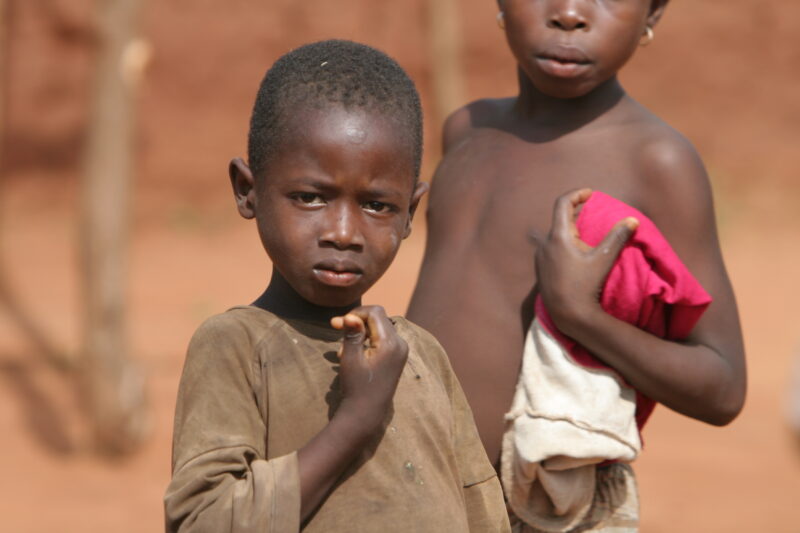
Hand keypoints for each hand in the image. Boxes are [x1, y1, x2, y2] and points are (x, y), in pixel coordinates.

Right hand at [330, 306, 407, 431]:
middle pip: (378, 318)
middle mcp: (400, 343)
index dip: (355, 313)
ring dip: (360, 331)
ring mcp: (401, 350)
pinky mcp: (397, 356)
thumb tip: (350, 316)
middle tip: (334, 328)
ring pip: (379, 327)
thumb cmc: (356, 386)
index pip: (375, 312)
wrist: (367, 412)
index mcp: (390, 343)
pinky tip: (354, 352)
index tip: (337, 323)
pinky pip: (382, 338)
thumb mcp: (350, 359)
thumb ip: (352, 335)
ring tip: (343, 349)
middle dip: (356, 322)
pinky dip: (367, 339)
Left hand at [535, 188, 638, 335]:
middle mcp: (544, 244)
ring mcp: (539, 258)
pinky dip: (560, 244)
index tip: (590, 194)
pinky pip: (548, 249)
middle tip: (589, 212)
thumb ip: (617, 238)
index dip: (576, 194)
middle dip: (573, 213)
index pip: (562, 204)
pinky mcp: (540, 270)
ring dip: (566, 230)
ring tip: (582, 234)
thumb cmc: (585, 285)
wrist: (567, 314)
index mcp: (557, 236)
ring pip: (551, 235)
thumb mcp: (603, 259)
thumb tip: (632, 220)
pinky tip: (572, 255)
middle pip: (557, 219)